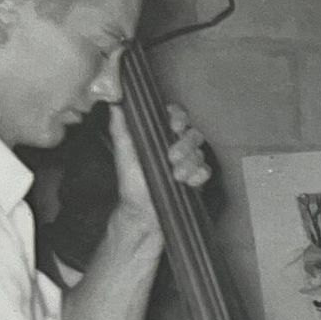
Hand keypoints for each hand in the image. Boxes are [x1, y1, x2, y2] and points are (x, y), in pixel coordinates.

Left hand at [104, 99, 208, 239]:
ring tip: (176, 176)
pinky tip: (188, 182)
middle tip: (171, 157)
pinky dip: (198, 175)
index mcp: (159, 136)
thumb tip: (115, 104)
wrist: (142, 215)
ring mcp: (187, 164)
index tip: (174, 124)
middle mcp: (175, 147)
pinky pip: (206, 171)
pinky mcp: (196, 180)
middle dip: (185, 144)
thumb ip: (120, 128)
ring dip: (189, 163)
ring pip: (200, 152)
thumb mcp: (124, 154)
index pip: (176, 116)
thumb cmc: (132, 186)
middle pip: (192, 133)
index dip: (179, 116)